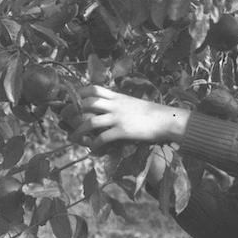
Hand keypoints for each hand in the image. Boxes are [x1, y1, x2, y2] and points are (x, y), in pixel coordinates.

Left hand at [70, 85, 189, 147]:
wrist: (167, 120)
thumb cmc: (153, 112)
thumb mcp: (134, 103)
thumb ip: (121, 103)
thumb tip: (112, 107)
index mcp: (118, 97)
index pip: (95, 89)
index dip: (82, 93)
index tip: (75, 100)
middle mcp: (115, 105)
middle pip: (88, 103)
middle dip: (76, 112)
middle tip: (70, 121)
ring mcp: (118, 118)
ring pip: (91, 121)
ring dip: (79, 131)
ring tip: (74, 138)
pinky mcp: (122, 131)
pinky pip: (103, 138)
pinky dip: (94, 144)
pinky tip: (93, 149)